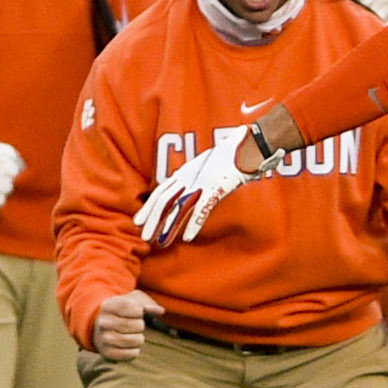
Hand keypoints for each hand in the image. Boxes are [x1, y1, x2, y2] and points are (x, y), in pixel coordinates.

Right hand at [92, 290, 163, 360]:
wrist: (102, 328)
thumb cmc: (123, 312)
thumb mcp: (133, 302)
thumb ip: (148, 304)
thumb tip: (160, 311)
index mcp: (108, 306)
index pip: (132, 307)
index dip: (140, 311)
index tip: (136, 312)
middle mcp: (103, 322)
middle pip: (137, 325)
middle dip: (140, 325)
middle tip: (134, 326)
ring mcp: (103, 338)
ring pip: (134, 340)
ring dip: (139, 339)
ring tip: (133, 336)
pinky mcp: (107, 353)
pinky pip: (131, 354)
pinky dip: (135, 351)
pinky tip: (130, 346)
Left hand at [133, 126, 264, 248]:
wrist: (248, 145)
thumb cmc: (231, 155)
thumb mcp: (206, 165)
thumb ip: (195, 176)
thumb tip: (187, 186)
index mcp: (186, 172)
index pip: (161, 191)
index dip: (148, 207)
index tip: (139, 221)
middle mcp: (189, 177)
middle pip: (164, 200)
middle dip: (153, 220)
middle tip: (144, 237)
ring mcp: (202, 182)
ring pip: (179, 207)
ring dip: (168, 226)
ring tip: (159, 242)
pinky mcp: (216, 188)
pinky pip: (202, 208)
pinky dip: (194, 224)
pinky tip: (187, 238)